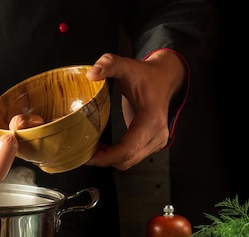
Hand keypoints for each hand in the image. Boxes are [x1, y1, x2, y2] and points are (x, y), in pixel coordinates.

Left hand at [85, 50, 185, 169]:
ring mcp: (157, 141)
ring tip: (92, 150)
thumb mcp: (126, 65)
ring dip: (110, 159)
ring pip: (129, 161)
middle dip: (104, 160)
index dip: (107, 157)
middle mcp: (157, 134)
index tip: (89, 156)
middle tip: (84, 154)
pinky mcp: (152, 144)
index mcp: (151, 119)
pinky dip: (117, 157)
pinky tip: (104, 149)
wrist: (164, 79)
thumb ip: (109, 64)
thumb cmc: (146, 75)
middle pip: (127, 159)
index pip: (128, 148)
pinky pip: (132, 157)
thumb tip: (92, 74)